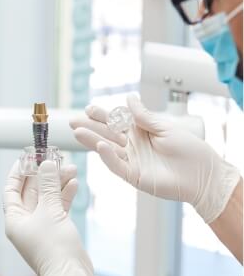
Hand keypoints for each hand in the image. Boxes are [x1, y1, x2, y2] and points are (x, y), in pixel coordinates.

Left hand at [3, 160, 98, 275]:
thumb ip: (48, 185)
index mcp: (14, 219)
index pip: (11, 190)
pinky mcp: (56, 230)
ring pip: (47, 198)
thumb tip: (46, 164)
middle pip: (31, 192)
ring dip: (57, 183)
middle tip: (54, 159)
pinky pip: (57, 208)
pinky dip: (64, 196)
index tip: (27, 157)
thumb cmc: (54, 247)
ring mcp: (41, 227)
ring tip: (69, 168)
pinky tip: (73, 183)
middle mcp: (25, 223)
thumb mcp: (50, 210)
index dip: (18, 172)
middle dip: (43, 175)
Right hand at [70, 93, 240, 223]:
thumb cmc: (190, 150)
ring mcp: (132, 161)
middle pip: (106, 134)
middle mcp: (133, 146)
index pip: (116, 122)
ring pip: (107, 149)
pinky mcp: (135, 176)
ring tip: (78, 131)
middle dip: (90, 127)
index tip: (89, 108)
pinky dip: (108, 157)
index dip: (102, 115)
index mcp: (140, 132)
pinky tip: (101, 146)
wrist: (203, 175)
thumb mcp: (165, 128)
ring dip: (93, 141)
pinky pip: (118, 165)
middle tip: (73, 120)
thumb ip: (144, 116)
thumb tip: (129, 99)